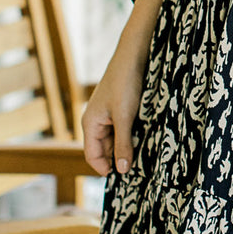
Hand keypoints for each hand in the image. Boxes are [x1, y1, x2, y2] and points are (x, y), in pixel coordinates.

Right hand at [82, 46, 146, 176]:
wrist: (133, 56)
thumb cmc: (126, 84)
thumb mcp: (125, 117)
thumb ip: (123, 144)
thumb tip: (121, 171)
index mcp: (89, 123)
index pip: (92, 156)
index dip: (105, 169)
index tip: (124, 177)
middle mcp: (95, 121)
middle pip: (103, 150)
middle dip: (117, 158)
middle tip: (138, 166)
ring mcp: (106, 115)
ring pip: (113, 140)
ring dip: (125, 147)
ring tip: (142, 152)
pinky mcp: (118, 108)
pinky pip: (121, 129)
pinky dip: (130, 136)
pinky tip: (143, 137)